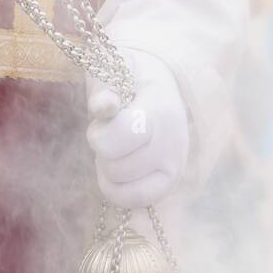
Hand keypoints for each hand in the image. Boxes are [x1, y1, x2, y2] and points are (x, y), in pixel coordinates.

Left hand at [86, 49, 189, 207]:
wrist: (160, 87)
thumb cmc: (129, 79)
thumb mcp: (114, 70)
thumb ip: (103, 87)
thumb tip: (103, 107)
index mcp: (159, 112)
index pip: (117, 141)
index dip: (99, 136)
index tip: (103, 120)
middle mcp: (171, 144)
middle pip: (115, 168)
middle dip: (103, 151)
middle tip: (112, 133)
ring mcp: (174, 167)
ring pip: (120, 186)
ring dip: (109, 169)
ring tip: (118, 149)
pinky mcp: (170, 183)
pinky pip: (134, 201)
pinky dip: (118, 190)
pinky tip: (118, 172)